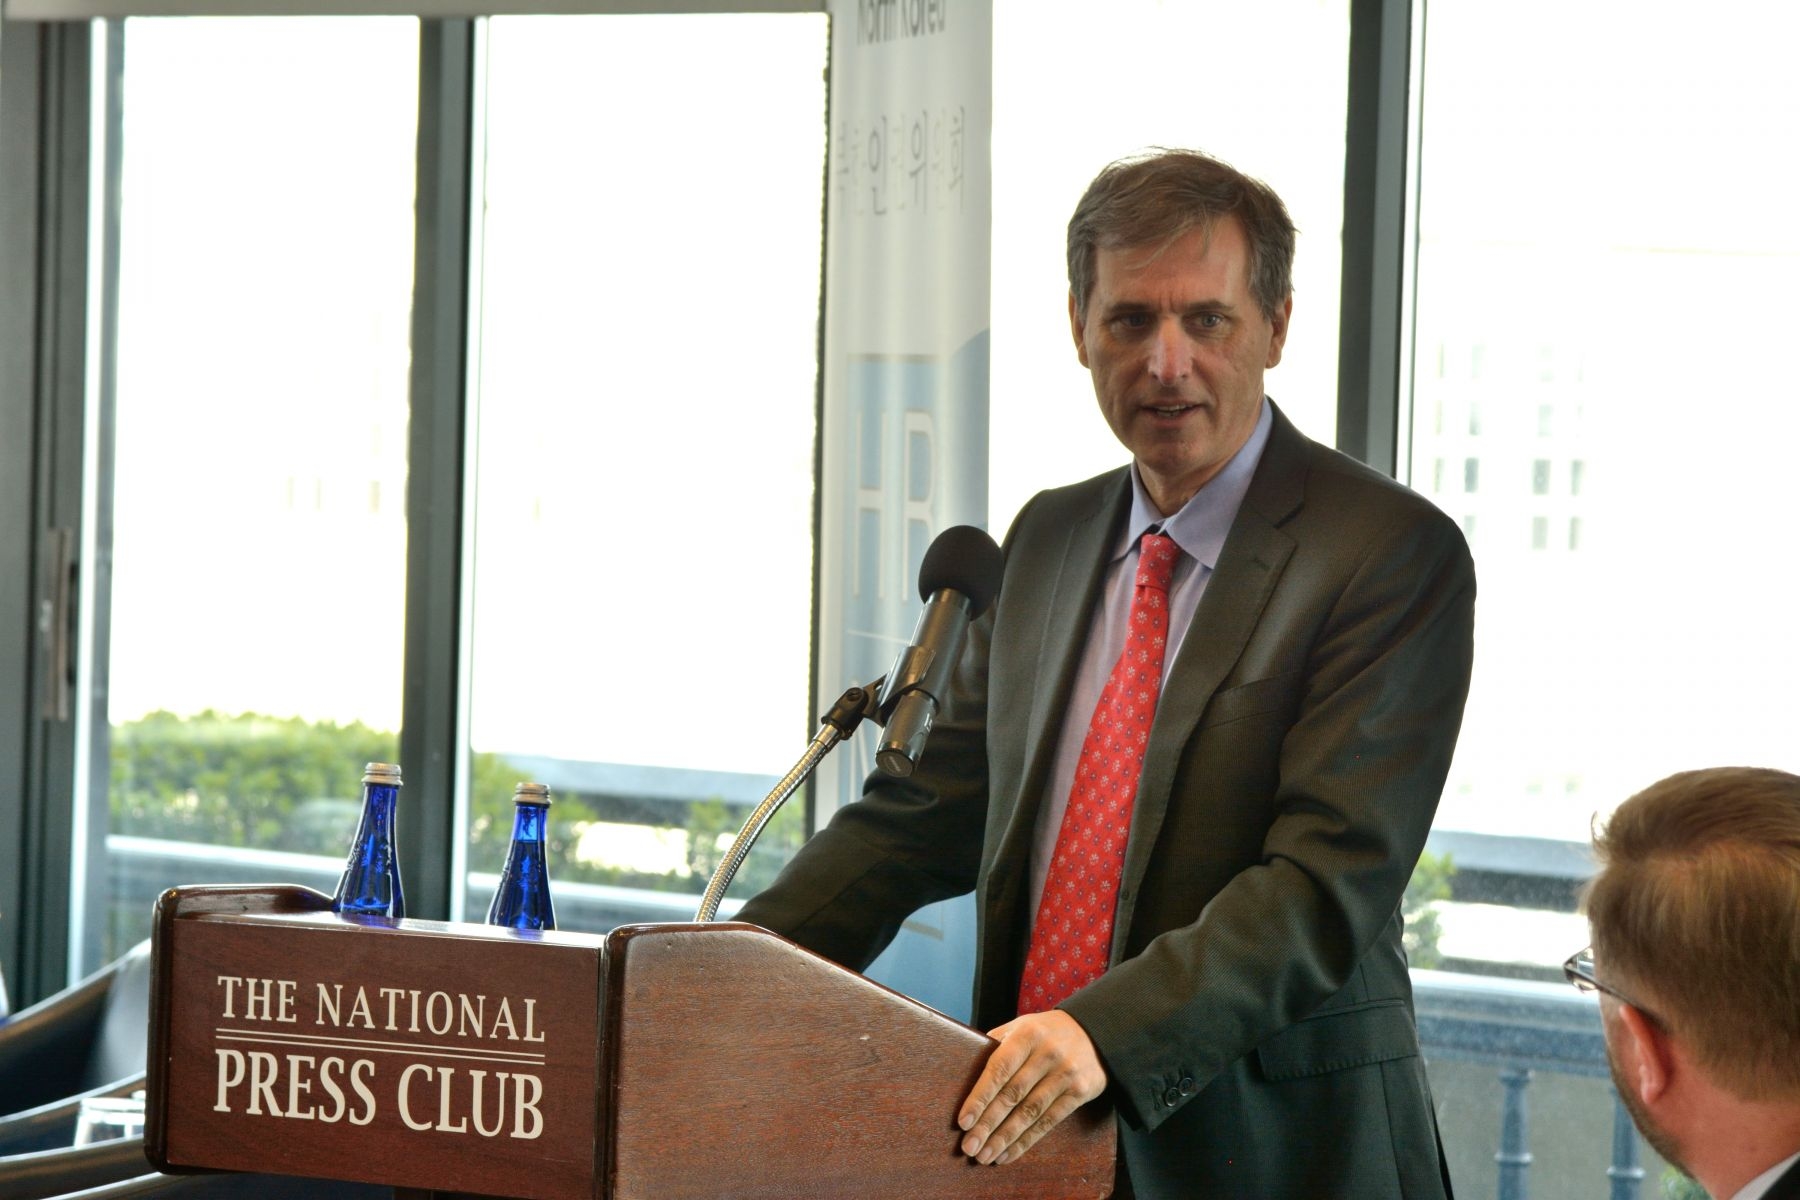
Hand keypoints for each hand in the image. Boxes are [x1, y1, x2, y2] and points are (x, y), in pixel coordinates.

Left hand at [956, 1009, 1106, 1164]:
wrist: (1097, 1032)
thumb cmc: (1046, 1033)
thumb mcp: (1022, 1027)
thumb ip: (997, 1044)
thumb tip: (963, 1069)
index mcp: (1027, 1034)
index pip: (998, 1069)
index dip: (980, 1097)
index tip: (963, 1122)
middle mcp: (1047, 1053)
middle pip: (1012, 1095)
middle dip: (988, 1124)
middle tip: (969, 1147)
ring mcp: (1066, 1073)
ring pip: (1030, 1113)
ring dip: (1005, 1138)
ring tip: (985, 1156)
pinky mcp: (1080, 1092)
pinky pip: (1049, 1121)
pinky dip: (1027, 1140)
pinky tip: (1008, 1153)